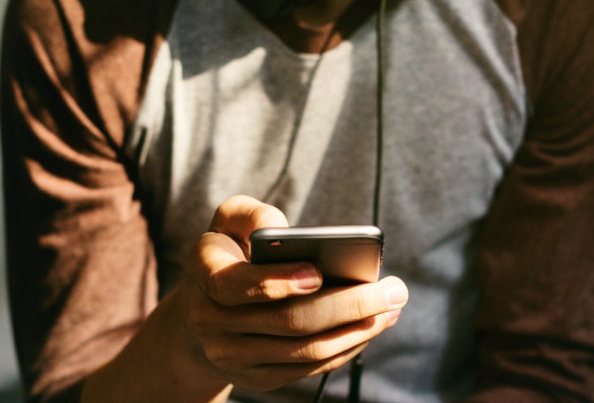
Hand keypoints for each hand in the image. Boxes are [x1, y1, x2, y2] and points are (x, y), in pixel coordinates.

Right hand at [178, 195, 408, 391]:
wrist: (200, 312)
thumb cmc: (228, 253)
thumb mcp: (228, 220)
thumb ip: (251, 213)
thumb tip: (281, 228)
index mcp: (204, 275)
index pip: (236, 285)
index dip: (278, 280)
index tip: (318, 272)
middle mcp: (211, 322)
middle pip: (288, 322)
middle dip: (348, 305)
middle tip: (394, 289)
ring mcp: (233, 357)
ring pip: (305, 350)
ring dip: (357, 330)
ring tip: (392, 307)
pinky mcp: (256, 379)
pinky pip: (308, 369)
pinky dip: (346, 348)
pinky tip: (371, 326)